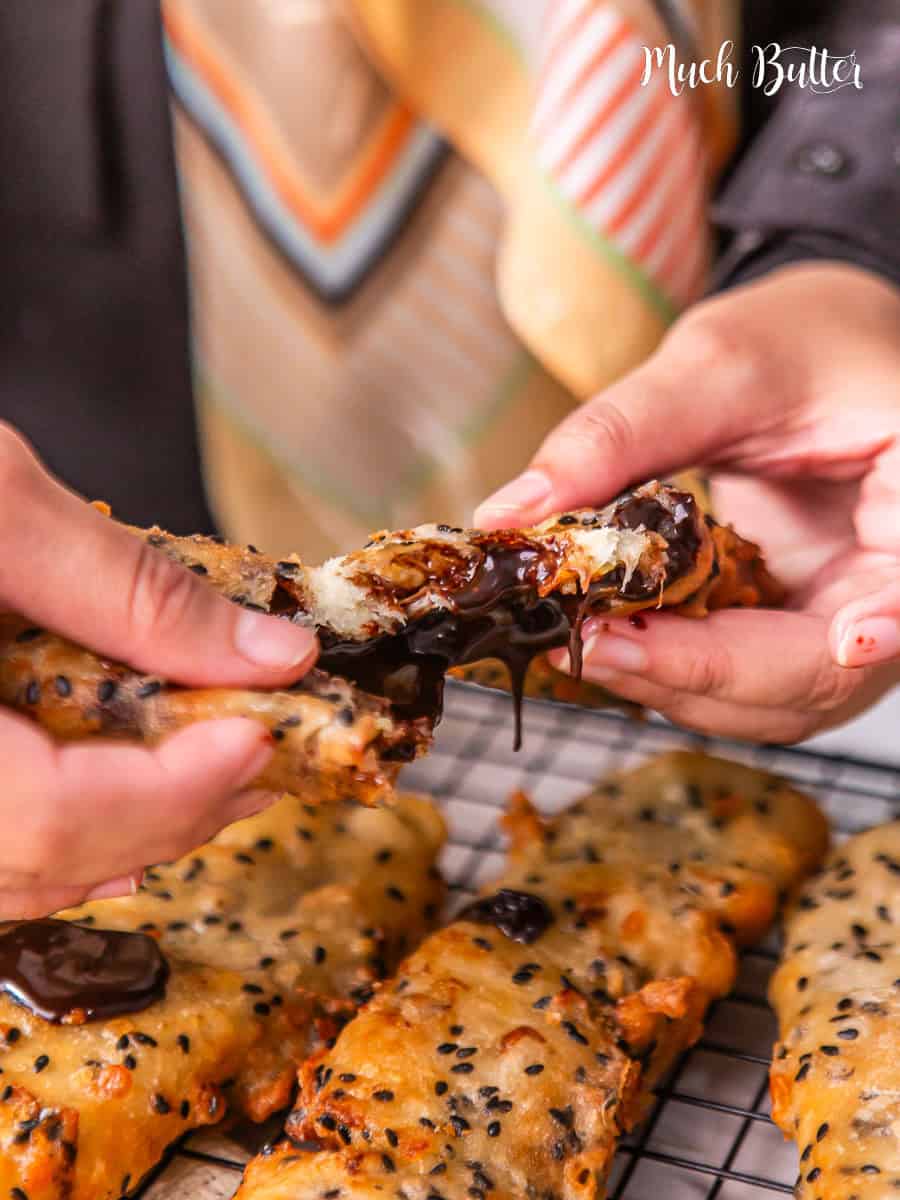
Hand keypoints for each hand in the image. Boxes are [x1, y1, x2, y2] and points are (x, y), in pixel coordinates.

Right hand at [0, 424, 316, 916]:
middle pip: (43, 856)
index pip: (46, 812)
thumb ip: (132, 590)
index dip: (169, 792)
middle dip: (175, 814)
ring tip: (220, 776)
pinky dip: (67, 839)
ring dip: (133, 833)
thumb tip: (273, 656)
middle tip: (267, 755)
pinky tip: (126, 813)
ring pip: (14, 873)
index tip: (260, 731)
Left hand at [476, 263, 899, 742]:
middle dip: (707, 670)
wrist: (818, 360)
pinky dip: (680, 669)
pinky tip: (613, 639)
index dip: (888, 623)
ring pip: (783, 695)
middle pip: (829, 668)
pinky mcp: (805, 630)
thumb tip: (509, 513)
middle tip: (594, 646)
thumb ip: (619, 435)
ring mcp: (854, 617)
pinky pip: (750, 679)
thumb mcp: (718, 363)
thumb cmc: (800, 340)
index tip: (846, 642)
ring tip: (587, 643)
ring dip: (681, 684)